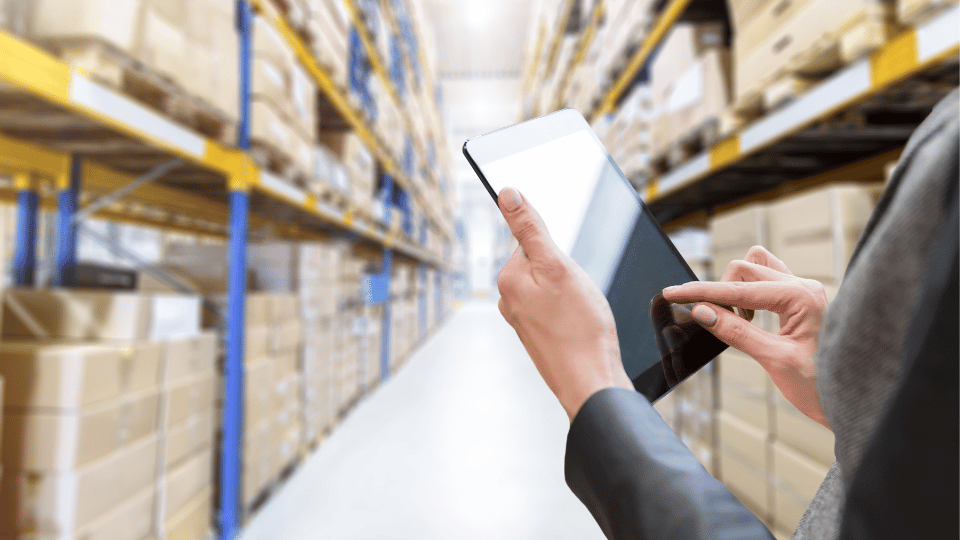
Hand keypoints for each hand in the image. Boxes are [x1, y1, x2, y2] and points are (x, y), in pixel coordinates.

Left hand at [496, 187, 633, 420]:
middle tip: (580, 296)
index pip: (533, 240)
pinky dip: (572, 312)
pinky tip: (581, 326)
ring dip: (572, 294)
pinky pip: (558, 309)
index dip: (559, 251)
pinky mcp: (539, 335)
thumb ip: (530, 228)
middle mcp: (509, 300)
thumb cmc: (580, 328)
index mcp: (508, 279)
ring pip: (553, 287)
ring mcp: (523, 320)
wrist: (591, 382)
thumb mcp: (557, 266)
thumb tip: (507, 193)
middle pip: (543, 263)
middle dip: (567, 272)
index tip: (569, 274)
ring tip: (582, 314)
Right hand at [662, 246, 830, 427]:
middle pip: (744, 270)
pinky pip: (767, 281)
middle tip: (711, 321)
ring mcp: (804, 292)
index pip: (738, 289)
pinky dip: (749, 293)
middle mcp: (804, 287)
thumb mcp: (774, 361)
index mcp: (801, 297)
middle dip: (720, 291)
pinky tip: (747, 316)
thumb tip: (702, 312)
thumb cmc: (823, 386)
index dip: (701, 292)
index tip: (672, 293)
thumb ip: (736, 332)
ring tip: (736, 319)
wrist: (855, 402)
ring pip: (756, 268)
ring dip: (736, 287)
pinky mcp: (801, 301)